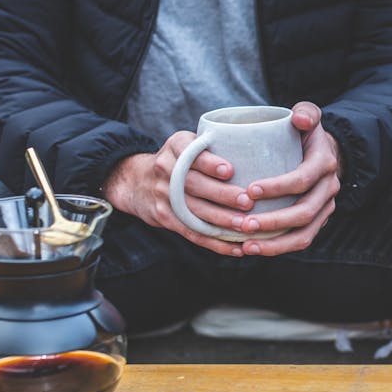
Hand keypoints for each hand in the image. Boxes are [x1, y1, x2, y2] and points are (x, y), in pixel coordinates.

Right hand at [101, 133, 253, 256]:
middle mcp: (166, 169)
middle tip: (247, 202)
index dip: (210, 163)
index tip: (230, 171)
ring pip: (194, 211)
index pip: (191, 154)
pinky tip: (236, 248)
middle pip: (194, 184)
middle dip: (222, 195)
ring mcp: (164, 195)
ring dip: (221, 221)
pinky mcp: (166, 217)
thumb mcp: (186, 143)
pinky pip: (192, 232)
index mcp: (176, 147)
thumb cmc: (178, 160)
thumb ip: (211, 146)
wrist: (135, 181)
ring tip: (245, 226)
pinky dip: (215, 243)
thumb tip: (255, 153)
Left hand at [233, 101, 341, 256]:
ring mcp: (324, 208)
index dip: (278, 187)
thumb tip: (298, 119)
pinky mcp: (317, 222)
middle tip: (243, 223)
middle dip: (273, 221)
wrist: (323, 153)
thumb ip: (306, 112)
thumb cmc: (305, 134)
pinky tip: (251, 249)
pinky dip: (277, 248)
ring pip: (304, 234)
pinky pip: (300, 241)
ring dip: (275, 243)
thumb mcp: (309, 115)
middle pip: (304, 212)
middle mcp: (329, 189)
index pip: (302, 179)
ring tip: (246, 245)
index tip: (249, 190)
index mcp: (325, 164)